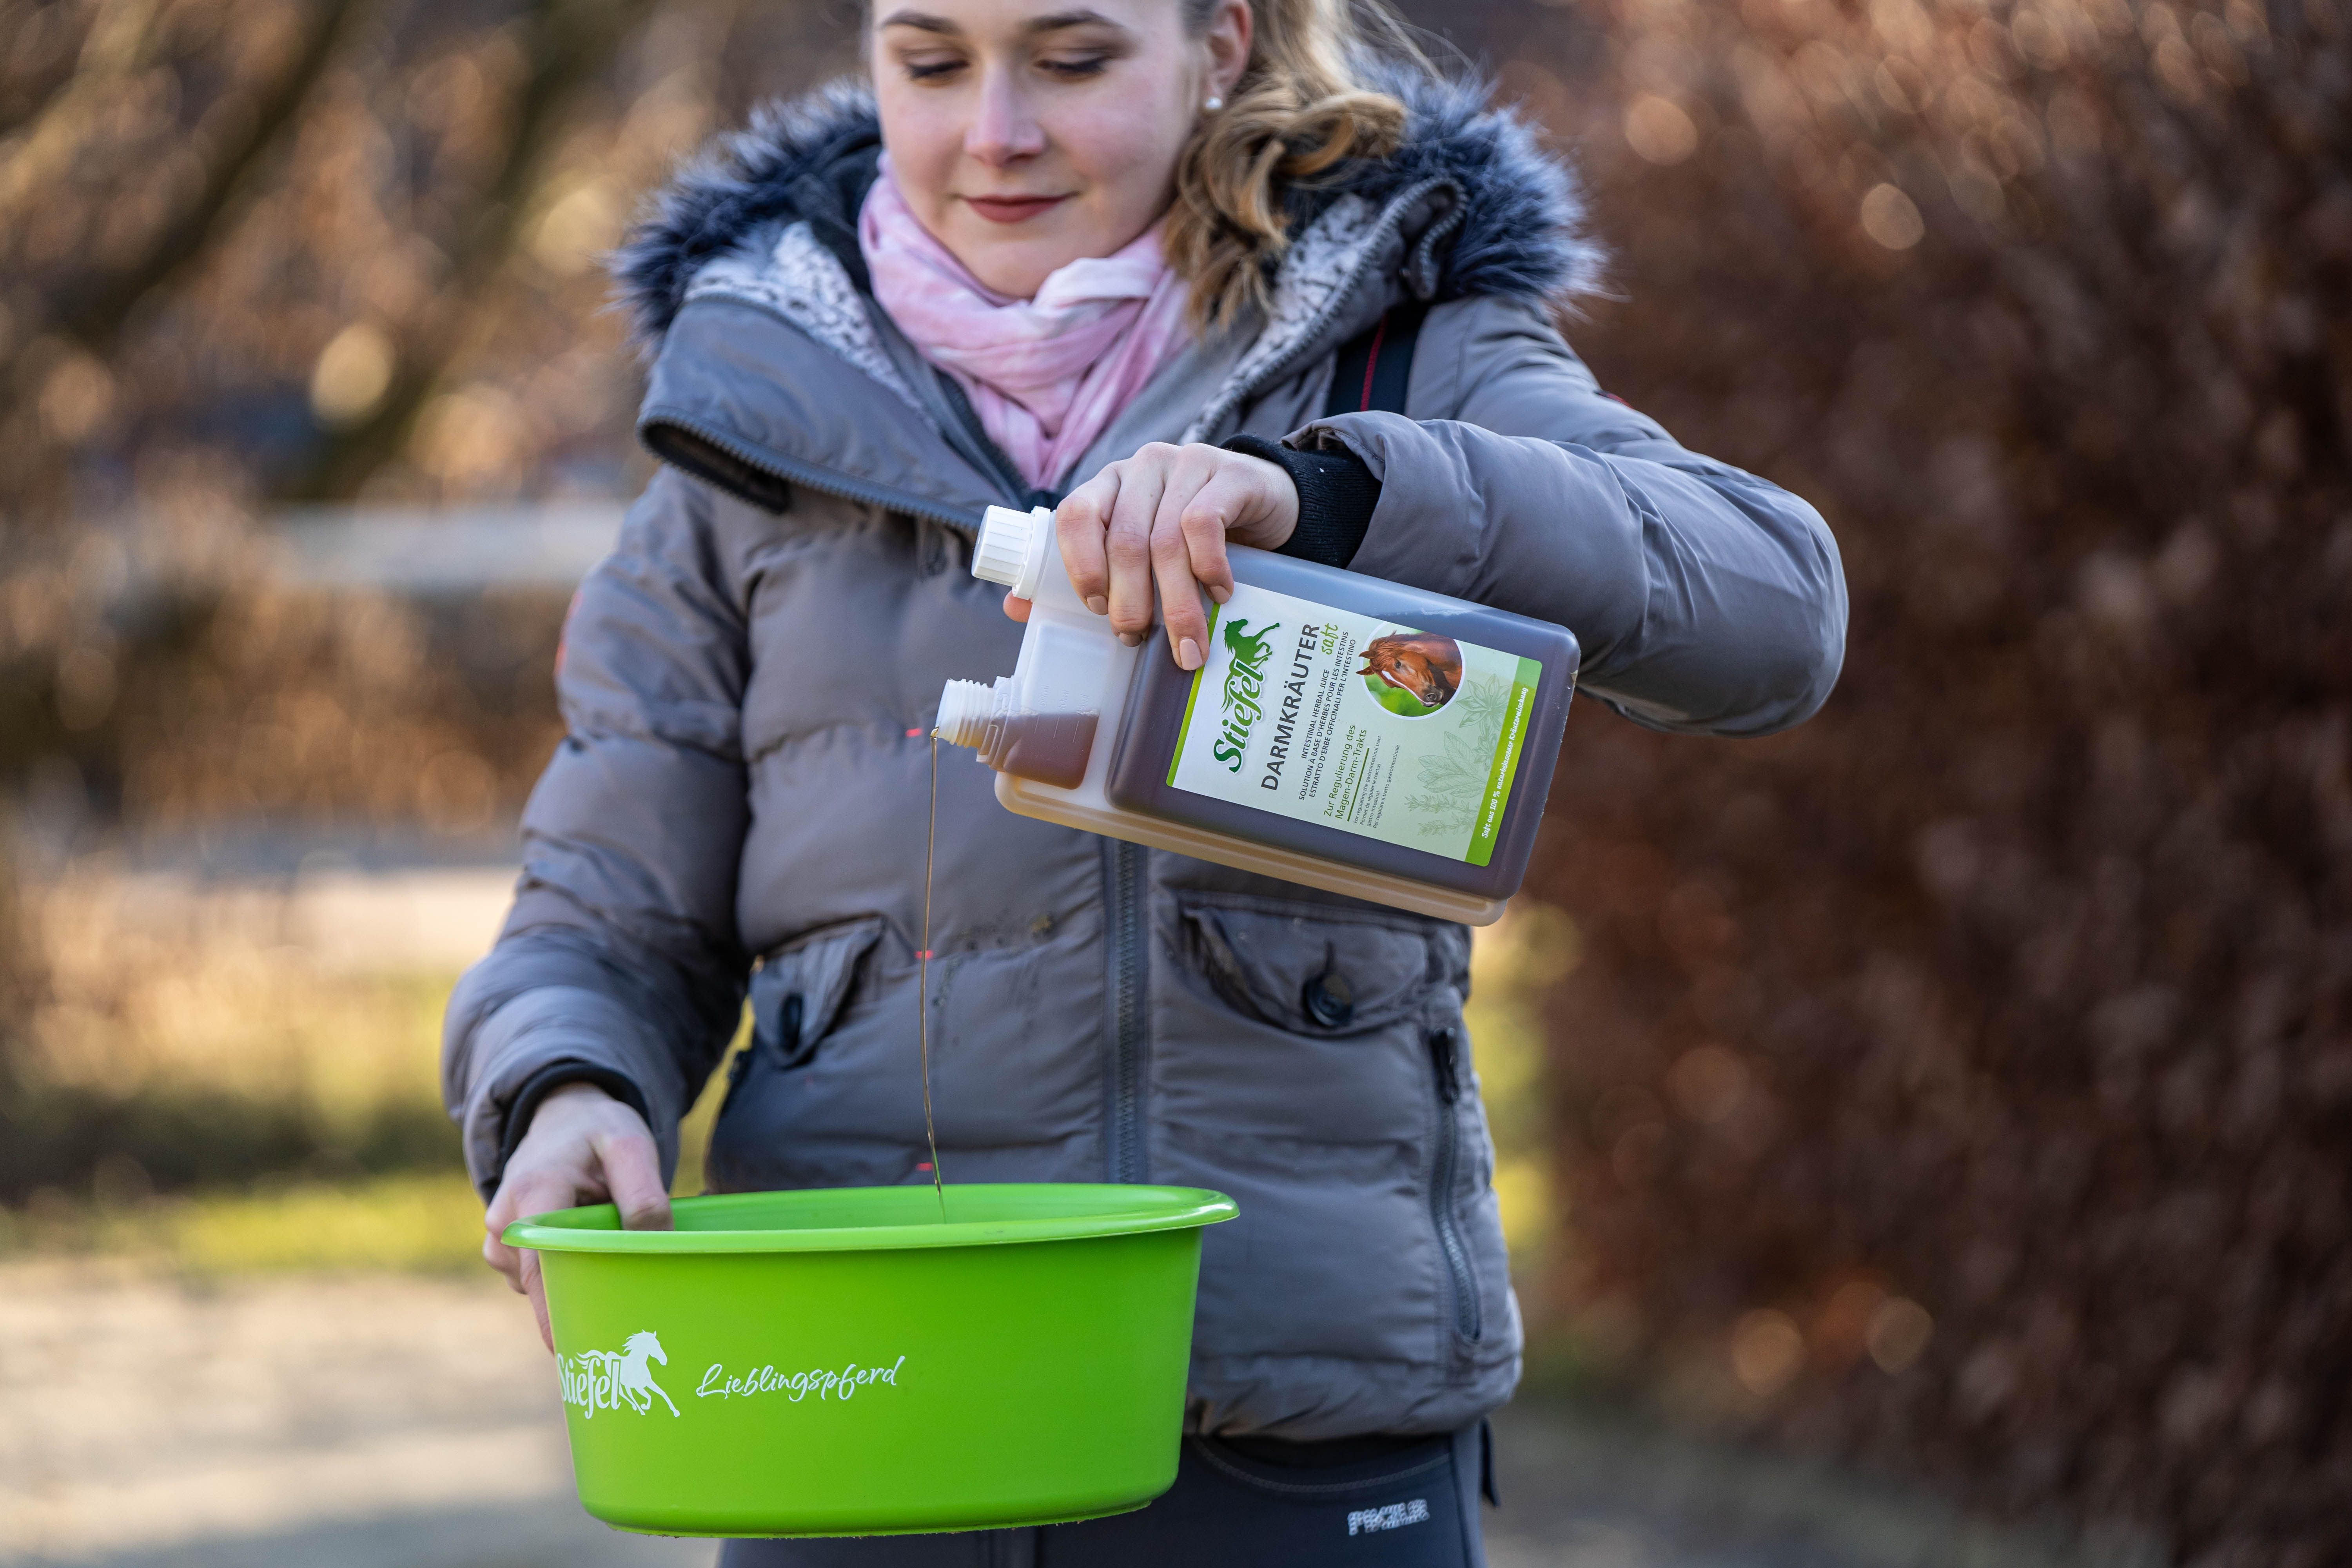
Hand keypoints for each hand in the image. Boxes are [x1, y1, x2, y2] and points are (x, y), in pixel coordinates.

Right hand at [481, 1081, 668, 1351]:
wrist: (565, 1117)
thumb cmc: (599, 1132)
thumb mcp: (631, 1147)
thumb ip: (643, 1192)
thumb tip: (653, 1242)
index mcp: (534, 1190)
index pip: (539, 1262)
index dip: (555, 1308)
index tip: (573, 1344)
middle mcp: (505, 1219)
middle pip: (537, 1280)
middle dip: (572, 1305)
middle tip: (613, 1334)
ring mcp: (500, 1237)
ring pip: (536, 1283)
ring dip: (571, 1287)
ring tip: (611, 1280)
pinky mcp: (508, 1248)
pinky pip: (535, 1278)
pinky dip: (562, 1278)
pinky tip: (590, 1267)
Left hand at [1003, 442, 1297, 671]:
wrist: (1266, 501)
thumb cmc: (1192, 537)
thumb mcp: (1141, 549)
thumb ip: (1089, 573)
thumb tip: (1017, 609)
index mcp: (1108, 485)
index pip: (1075, 515)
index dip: (1080, 565)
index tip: (1097, 610)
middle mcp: (1142, 468)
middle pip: (1124, 540)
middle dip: (1130, 601)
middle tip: (1139, 640)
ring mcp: (1187, 465)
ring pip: (1166, 540)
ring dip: (1175, 602)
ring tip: (1186, 644)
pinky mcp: (1229, 475)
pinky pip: (1205, 523)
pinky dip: (1209, 568)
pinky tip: (1219, 594)